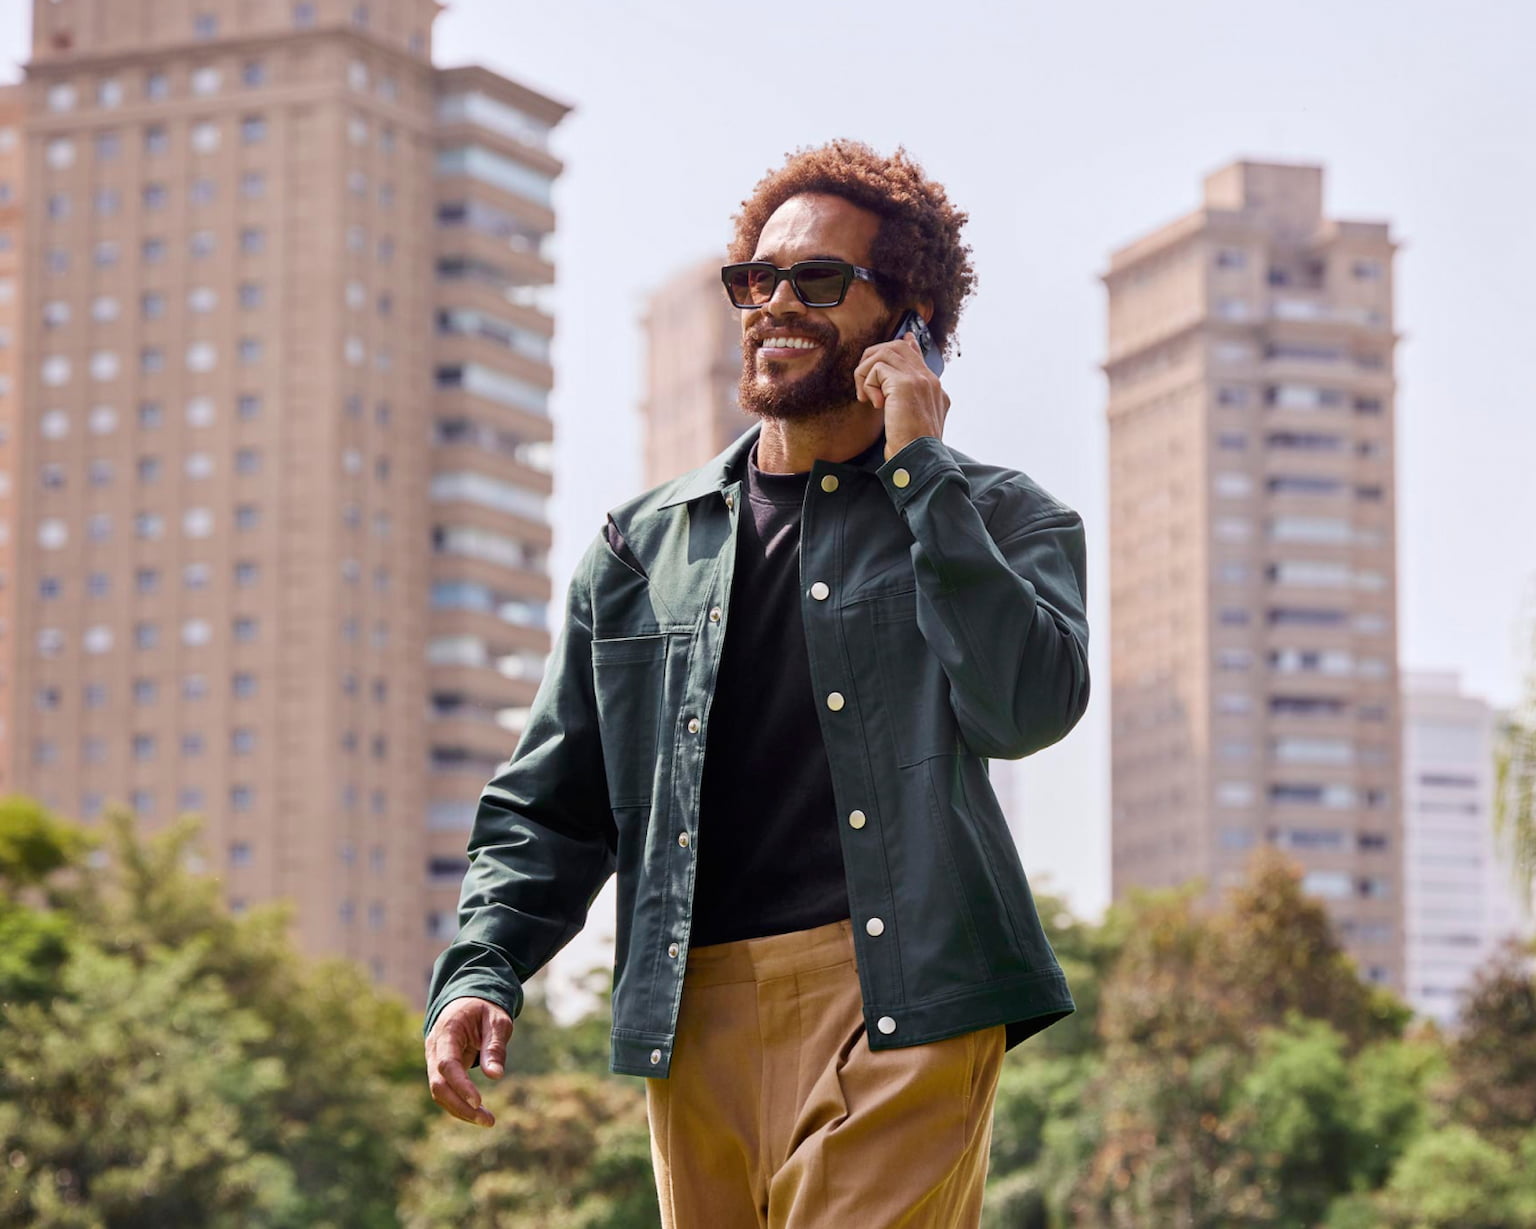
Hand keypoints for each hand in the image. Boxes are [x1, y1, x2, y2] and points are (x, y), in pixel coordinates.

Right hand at [424, 996, 513, 1126]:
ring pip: (439, 1093)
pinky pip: (446, 1091)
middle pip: (438, 1085)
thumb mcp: (497, 1021)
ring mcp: (434, 1060)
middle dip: (461, 1106)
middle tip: (488, 1121)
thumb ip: (495, 1046)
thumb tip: (495, 1075)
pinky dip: (460, 1105)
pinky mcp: (440, 1070)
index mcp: (447, 1031)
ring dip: (461, 1110)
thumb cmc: (485, 1009)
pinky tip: (478, 1114)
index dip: (460, 1085)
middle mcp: (435, 1048)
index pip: (447, 1064)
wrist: (468, 1001)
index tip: (479, 1102)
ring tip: (488, 1121)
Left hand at [854, 331, 950, 460]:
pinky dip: (868, 384)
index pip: (918, 356)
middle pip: (897, 347)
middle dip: (873, 358)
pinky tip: (875, 404)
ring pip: (885, 352)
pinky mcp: (905, 383)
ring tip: (866, 396)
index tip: (906, 339)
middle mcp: (930, 380)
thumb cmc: (912, 449)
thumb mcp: (912, 423)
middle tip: (863, 381)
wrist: (919, 459)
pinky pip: (877, 368)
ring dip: (867, 372)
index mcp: (935, 389)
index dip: (907, 346)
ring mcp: (919, 379)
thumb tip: (889, 393)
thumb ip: (908, 404)